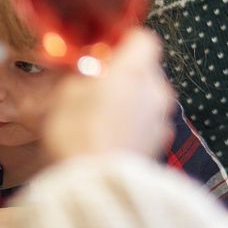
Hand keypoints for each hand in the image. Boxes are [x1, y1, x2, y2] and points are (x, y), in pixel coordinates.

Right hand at [42, 28, 175, 162]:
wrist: (95, 187)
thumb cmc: (78, 136)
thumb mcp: (66, 94)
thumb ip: (82, 74)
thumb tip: (87, 69)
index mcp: (135, 70)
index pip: (144, 39)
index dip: (125, 42)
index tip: (106, 50)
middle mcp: (156, 90)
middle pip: (147, 69)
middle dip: (125, 74)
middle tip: (97, 85)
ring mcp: (161, 118)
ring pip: (148, 97)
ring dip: (131, 100)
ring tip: (101, 115)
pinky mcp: (160, 142)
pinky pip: (148, 122)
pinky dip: (134, 123)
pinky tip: (111, 135)